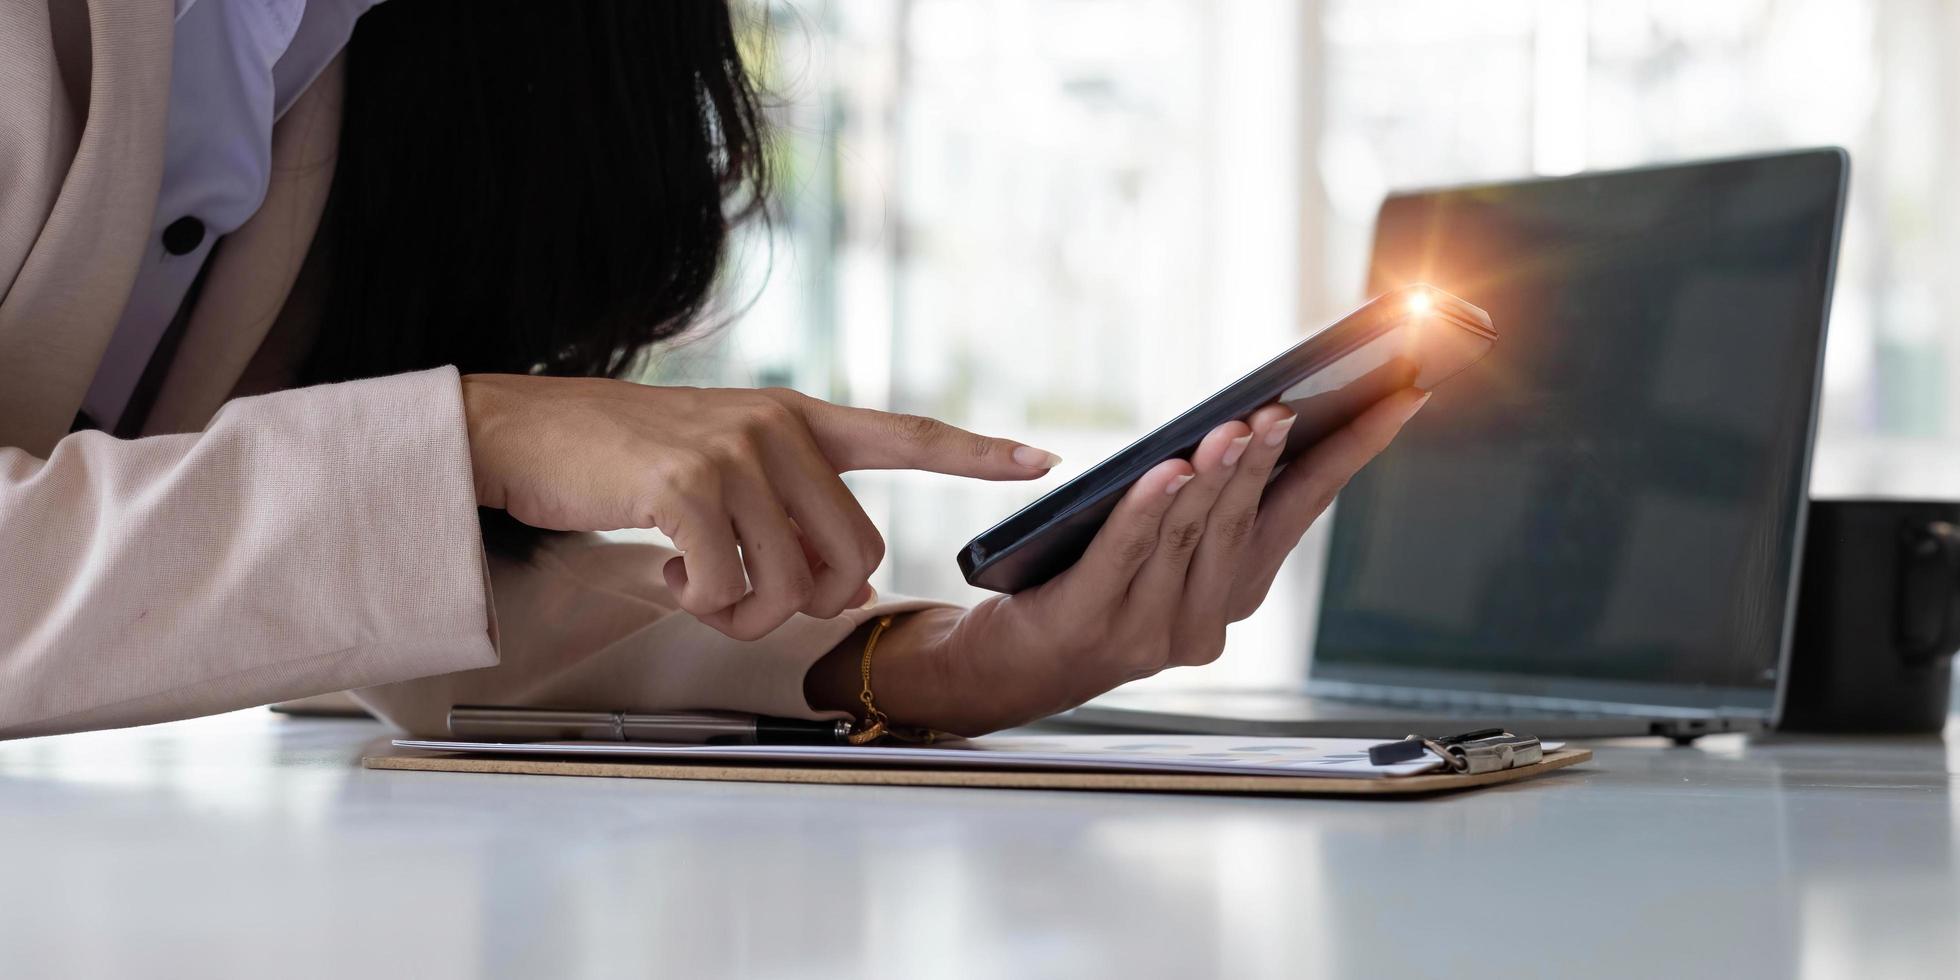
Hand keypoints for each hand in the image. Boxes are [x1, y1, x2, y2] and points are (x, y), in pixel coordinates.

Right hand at [460, 374, 1058, 639]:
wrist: (531, 432)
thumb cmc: (630, 462)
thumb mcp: (725, 470)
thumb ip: (790, 513)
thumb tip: (850, 589)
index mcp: (798, 420)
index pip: (906, 432)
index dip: (975, 453)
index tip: (1041, 459)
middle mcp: (779, 428)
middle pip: (854, 556)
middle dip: (809, 604)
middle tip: (749, 598)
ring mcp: (735, 454)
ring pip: (792, 586)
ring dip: (744, 614)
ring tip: (697, 583)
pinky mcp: (687, 486)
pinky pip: (729, 591)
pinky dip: (698, 605)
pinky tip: (666, 572)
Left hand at [805, 389, 1429, 734]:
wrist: (1014, 663)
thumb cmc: (1094, 582)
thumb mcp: (1168, 539)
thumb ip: (1213, 496)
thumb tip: (1261, 418)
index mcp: (1237, 590)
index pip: (1307, 507)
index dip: (1354, 452)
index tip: (1400, 396)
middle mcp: (1207, 619)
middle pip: (1246, 521)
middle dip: (1270, 458)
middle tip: (1288, 406)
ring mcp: (1151, 631)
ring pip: (1193, 537)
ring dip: (1217, 478)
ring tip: (1235, 425)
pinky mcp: (1090, 624)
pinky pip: (1124, 555)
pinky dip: (1147, 509)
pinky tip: (1168, 467)